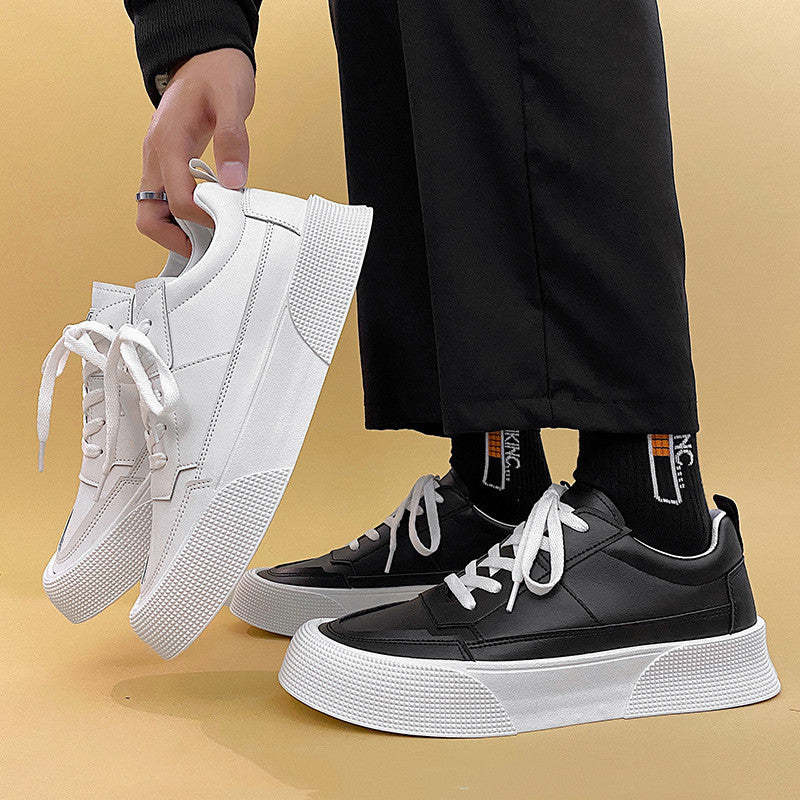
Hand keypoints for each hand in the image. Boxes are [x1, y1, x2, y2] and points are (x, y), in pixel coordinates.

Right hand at [137, 49, 255, 255]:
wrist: (203, 56)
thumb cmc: (216, 74)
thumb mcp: (232, 99)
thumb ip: (232, 139)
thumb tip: (233, 181)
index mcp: (167, 143)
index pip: (177, 200)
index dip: (202, 221)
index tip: (228, 227)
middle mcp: (155, 156)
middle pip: (149, 217)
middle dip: (176, 240)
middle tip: (210, 249)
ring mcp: (158, 162)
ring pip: (153, 212)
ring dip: (178, 231)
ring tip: (211, 237)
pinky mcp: (167, 164)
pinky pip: (165, 201)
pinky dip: (182, 217)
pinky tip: (209, 218)